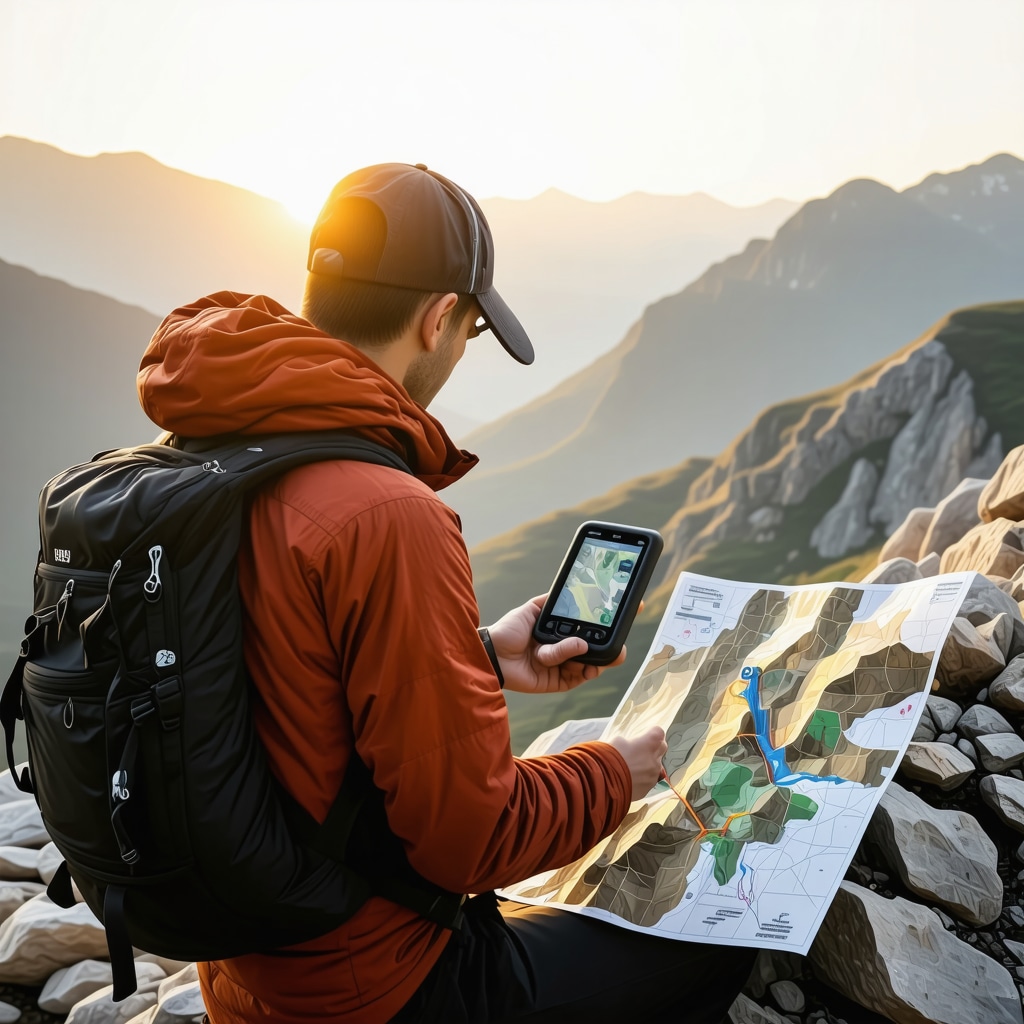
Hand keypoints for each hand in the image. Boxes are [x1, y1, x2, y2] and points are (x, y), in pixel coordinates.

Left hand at [485, 595, 626, 693]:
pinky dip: (584, 672)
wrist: (492, 654)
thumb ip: (551, 601)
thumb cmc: (507, 631)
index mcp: (559, 633)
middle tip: (619, 641)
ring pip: (589, 664)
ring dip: (595, 659)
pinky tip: (587, 667)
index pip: (588, 628)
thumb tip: (573, 588)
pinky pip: (577, 678)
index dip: (607, 623)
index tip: (627, 611)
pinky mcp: (558, 682)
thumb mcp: (531, 610)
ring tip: (594, 654)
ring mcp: (562, 666)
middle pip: (595, 649)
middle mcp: (563, 649)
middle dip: (611, 646)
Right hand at [607, 727, 667, 800]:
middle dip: (654, 747)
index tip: (646, 735)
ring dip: (648, 764)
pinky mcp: (649, 788)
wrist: (606, 784)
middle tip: (642, 749)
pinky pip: (649, 779)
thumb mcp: (618, 741)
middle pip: (662, 748)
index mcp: (650, 742)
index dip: (652, 732)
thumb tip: (631, 746)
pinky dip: (643, 777)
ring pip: (656, 765)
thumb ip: (630, 742)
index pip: (659, 732)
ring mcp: (653, 775)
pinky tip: (631, 778)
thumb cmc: (611, 757)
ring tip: (632, 767)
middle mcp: (656, 758)